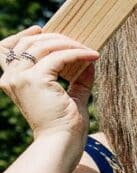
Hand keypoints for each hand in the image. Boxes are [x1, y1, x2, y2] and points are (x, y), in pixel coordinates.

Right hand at [0, 26, 97, 145]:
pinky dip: (77, 54)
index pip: (6, 49)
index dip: (22, 36)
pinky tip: (93, 56)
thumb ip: (77, 80)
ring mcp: (20, 77)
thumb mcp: (70, 97)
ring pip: (42, 46)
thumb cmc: (65, 127)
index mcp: (13, 81)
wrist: (61, 143)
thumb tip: (89, 63)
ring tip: (88, 50)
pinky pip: (59, 57)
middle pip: (28, 44)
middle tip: (77, 42)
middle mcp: (11, 77)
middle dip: (54, 38)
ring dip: (68, 44)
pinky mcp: (35, 80)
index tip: (40, 29)